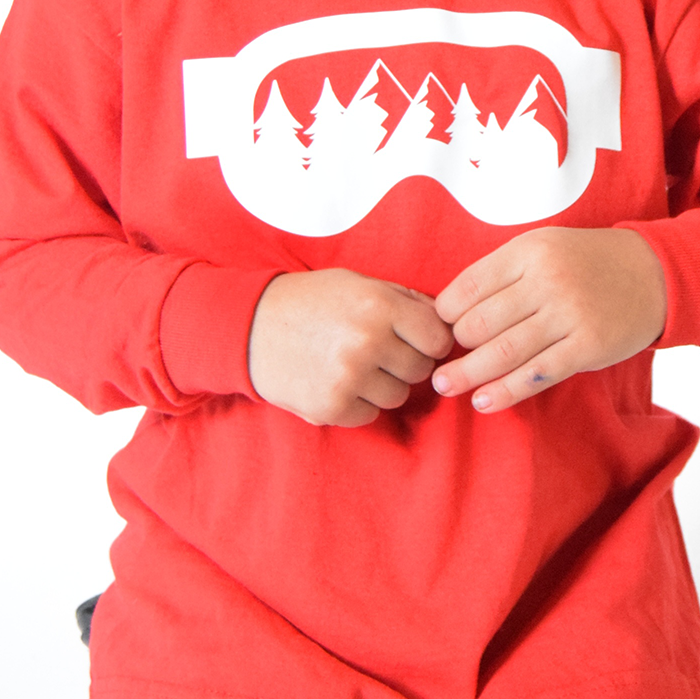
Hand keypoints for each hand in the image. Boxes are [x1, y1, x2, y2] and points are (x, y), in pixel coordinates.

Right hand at [248, 268, 454, 426]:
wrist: (251, 326)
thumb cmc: (312, 300)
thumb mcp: (360, 283)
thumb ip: (406, 299)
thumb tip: (448, 321)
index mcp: (379, 304)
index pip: (438, 338)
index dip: (431, 340)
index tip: (416, 339)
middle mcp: (368, 341)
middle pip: (421, 370)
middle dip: (406, 362)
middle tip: (379, 351)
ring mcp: (350, 377)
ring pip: (397, 396)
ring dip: (383, 384)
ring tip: (354, 364)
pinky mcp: (332, 407)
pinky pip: (370, 415)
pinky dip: (359, 403)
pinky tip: (338, 380)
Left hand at [430, 228, 667, 413]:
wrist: (653, 274)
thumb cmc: (588, 262)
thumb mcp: (544, 246)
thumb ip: (504, 272)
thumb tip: (454, 309)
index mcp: (529, 250)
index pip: (470, 285)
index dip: (446, 311)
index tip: (439, 327)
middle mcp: (547, 280)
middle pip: (482, 322)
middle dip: (456, 346)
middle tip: (441, 361)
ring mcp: (568, 315)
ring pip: (504, 352)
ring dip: (469, 374)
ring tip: (445, 386)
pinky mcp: (587, 348)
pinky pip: (536, 375)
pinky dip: (505, 392)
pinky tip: (483, 401)